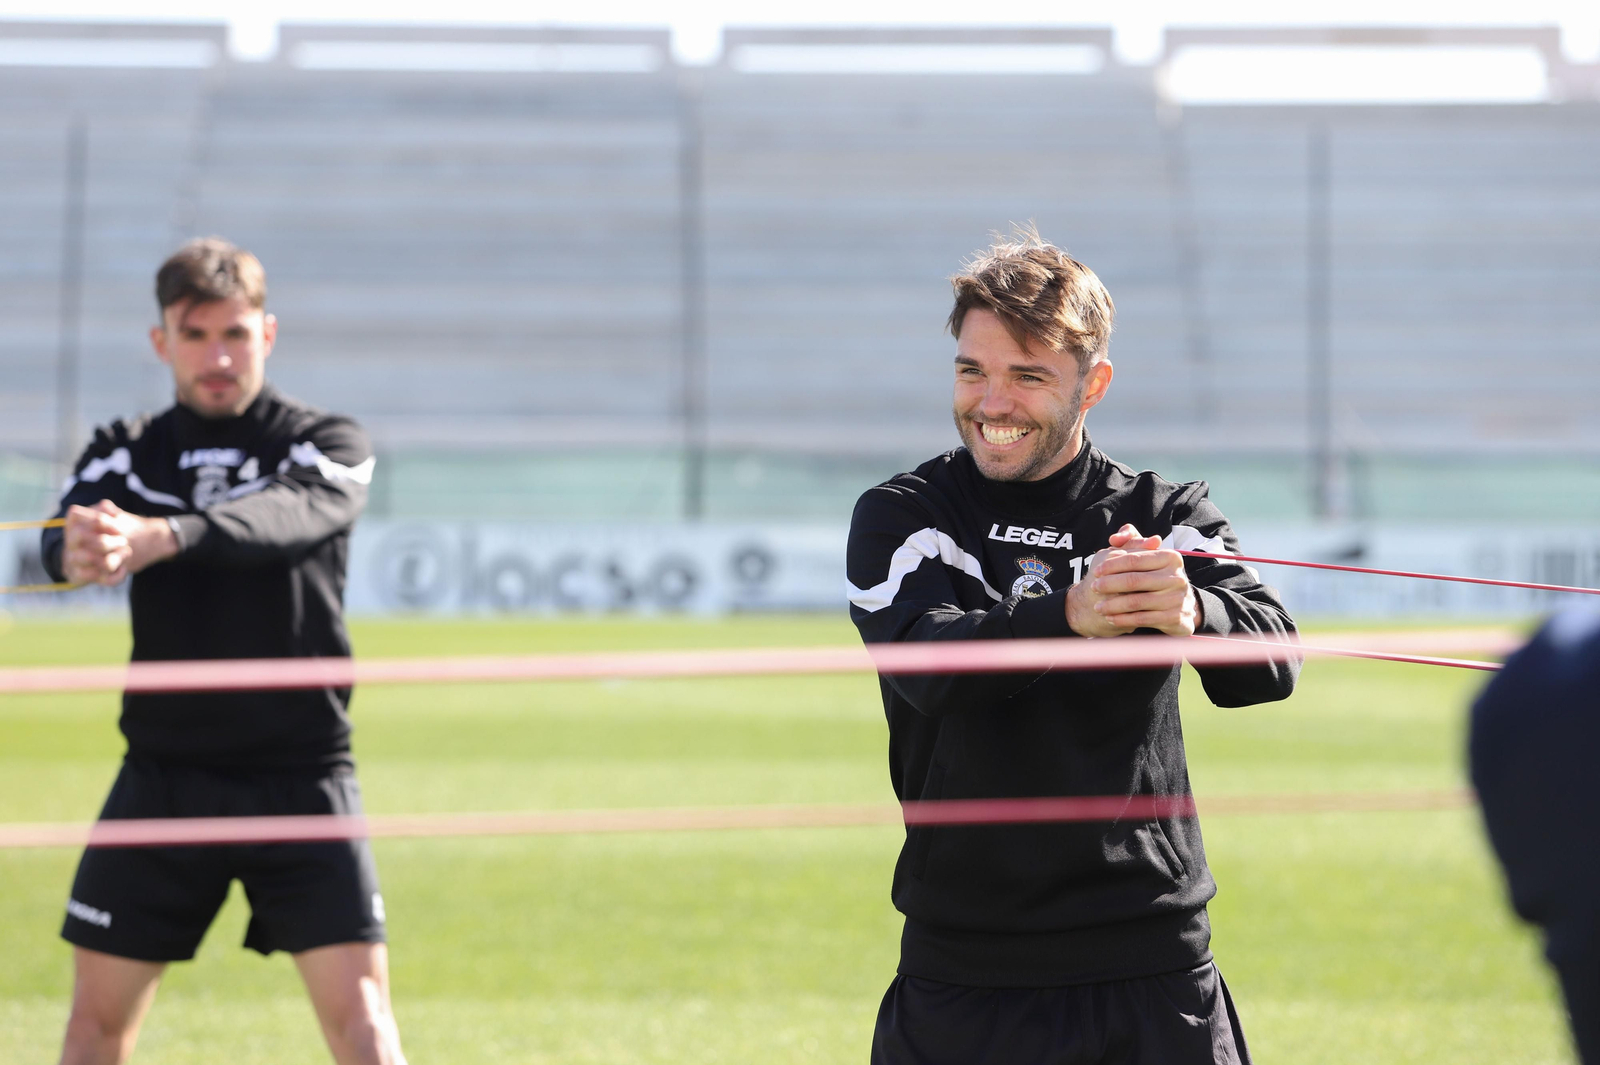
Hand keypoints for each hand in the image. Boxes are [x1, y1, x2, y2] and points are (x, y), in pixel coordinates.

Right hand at [61, 500, 177, 585]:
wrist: (96, 552)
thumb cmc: (100, 530)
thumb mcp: (101, 514)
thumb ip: (106, 508)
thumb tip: (112, 513)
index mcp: (74, 524)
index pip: (94, 521)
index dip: (109, 523)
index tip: (117, 525)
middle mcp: (71, 543)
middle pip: (101, 543)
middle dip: (118, 542)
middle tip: (123, 540)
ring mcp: (75, 562)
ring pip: (104, 563)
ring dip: (121, 557)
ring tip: (125, 553)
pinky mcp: (82, 577)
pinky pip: (105, 579)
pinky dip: (120, 574)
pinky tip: (122, 568)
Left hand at [1065, 524, 1200, 637]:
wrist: (1179, 605)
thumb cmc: (1155, 576)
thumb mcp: (1147, 557)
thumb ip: (1130, 541)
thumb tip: (1114, 538)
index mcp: (1171, 557)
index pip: (1134, 559)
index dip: (1112, 565)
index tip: (1096, 571)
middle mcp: (1177, 577)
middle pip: (1134, 581)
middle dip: (1110, 584)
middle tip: (1093, 587)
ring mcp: (1177, 599)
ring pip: (1136, 601)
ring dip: (1113, 605)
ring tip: (1098, 607)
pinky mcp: (1175, 618)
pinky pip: (1142, 619)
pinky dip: (1123, 619)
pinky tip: (1110, 618)